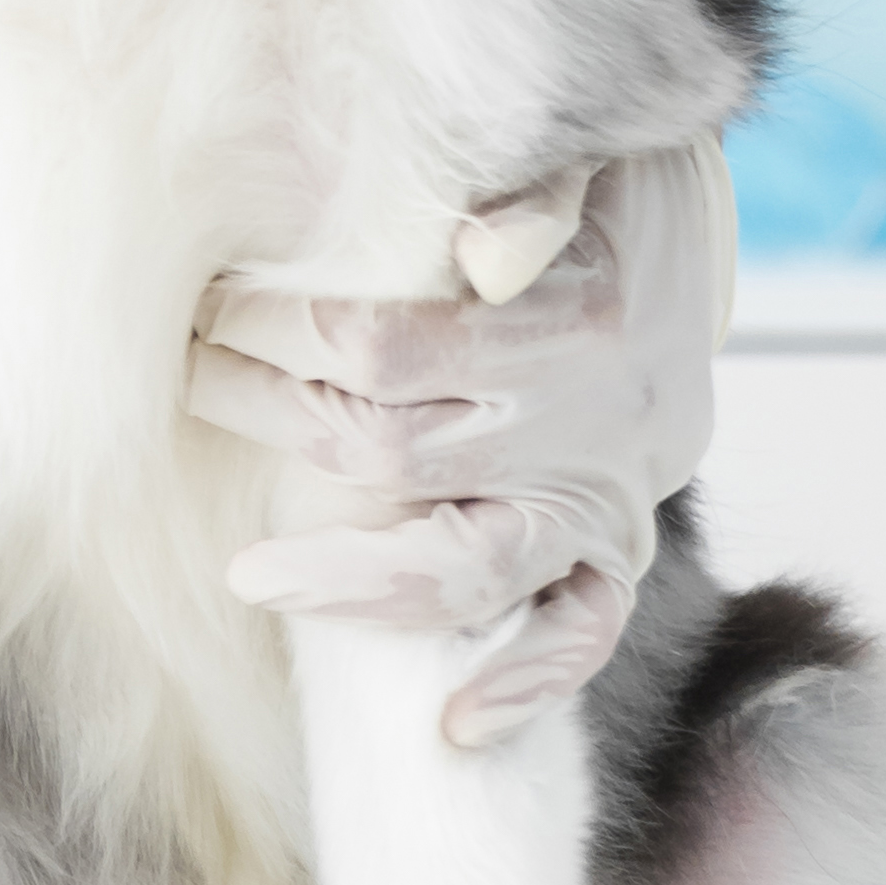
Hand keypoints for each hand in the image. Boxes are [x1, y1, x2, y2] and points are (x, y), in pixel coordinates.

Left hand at [185, 135, 736, 751]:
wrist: (692, 280)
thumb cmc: (606, 204)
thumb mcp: (587, 161)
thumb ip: (534, 195)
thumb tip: (481, 253)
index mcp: (563, 326)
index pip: (387, 348)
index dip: (280, 333)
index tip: (210, 310)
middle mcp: (579, 430)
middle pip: (394, 456)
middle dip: (273, 421)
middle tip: (192, 384)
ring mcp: (596, 505)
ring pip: (470, 570)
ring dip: (356, 581)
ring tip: (255, 580)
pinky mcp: (616, 555)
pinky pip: (578, 637)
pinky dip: (523, 683)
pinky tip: (452, 723)